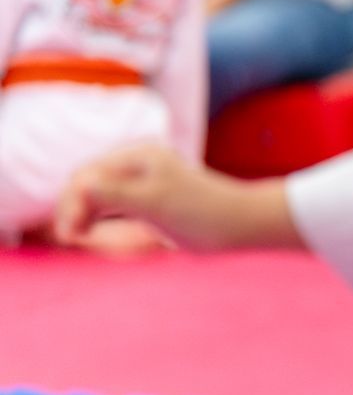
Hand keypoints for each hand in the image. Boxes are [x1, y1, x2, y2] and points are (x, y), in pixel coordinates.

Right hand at [55, 143, 244, 250]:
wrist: (239, 223)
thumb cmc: (201, 212)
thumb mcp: (156, 203)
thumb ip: (117, 193)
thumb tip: (81, 183)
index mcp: (138, 156)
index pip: (87, 174)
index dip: (71, 202)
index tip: (71, 234)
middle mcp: (137, 163)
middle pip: (87, 183)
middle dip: (73, 208)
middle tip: (71, 238)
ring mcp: (141, 180)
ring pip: (95, 195)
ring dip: (82, 214)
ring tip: (78, 237)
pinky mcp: (146, 199)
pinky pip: (109, 205)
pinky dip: (97, 218)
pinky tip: (92, 234)